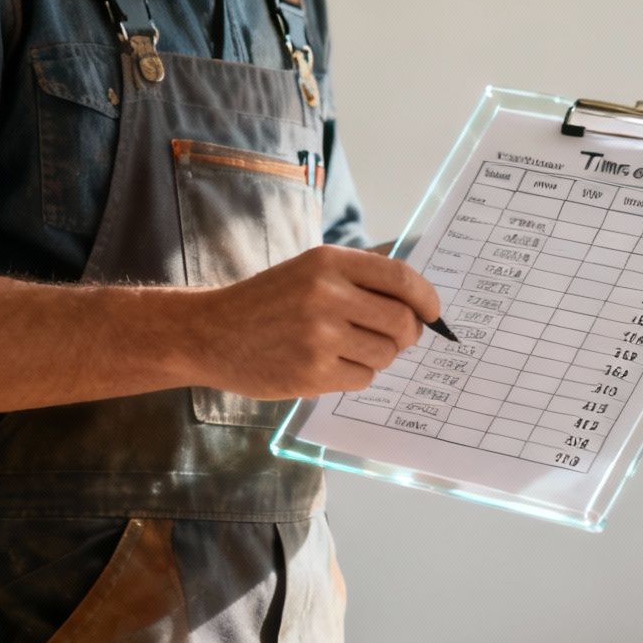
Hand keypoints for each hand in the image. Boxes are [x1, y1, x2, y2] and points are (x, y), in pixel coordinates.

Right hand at [188, 245, 442, 398]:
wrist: (210, 333)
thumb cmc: (266, 302)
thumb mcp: (309, 271)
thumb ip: (359, 278)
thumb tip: (419, 297)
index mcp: (328, 263)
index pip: (401, 277)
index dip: (427, 299)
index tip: (433, 313)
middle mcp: (326, 295)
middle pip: (402, 321)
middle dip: (408, 335)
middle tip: (395, 338)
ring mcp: (319, 337)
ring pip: (385, 354)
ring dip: (378, 357)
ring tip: (350, 349)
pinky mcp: (312, 373)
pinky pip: (363, 379)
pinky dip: (355, 375)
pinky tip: (330, 365)